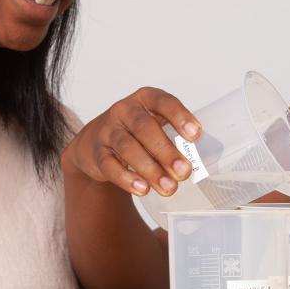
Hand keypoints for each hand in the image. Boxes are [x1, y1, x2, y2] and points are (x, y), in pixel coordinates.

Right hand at [63, 87, 201, 196]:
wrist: (94, 143)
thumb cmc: (136, 133)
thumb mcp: (154, 125)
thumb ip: (173, 139)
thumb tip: (194, 167)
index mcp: (146, 99)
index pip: (164, 102)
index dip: (180, 117)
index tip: (195, 135)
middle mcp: (125, 110)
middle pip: (145, 128)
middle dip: (166, 151)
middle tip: (184, 172)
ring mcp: (108, 130)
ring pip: (128, 148)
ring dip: (150, 169)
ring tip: (168, 187)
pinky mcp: (97, 152)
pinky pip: (110, 165)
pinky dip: (127, 179)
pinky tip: (143, 189)